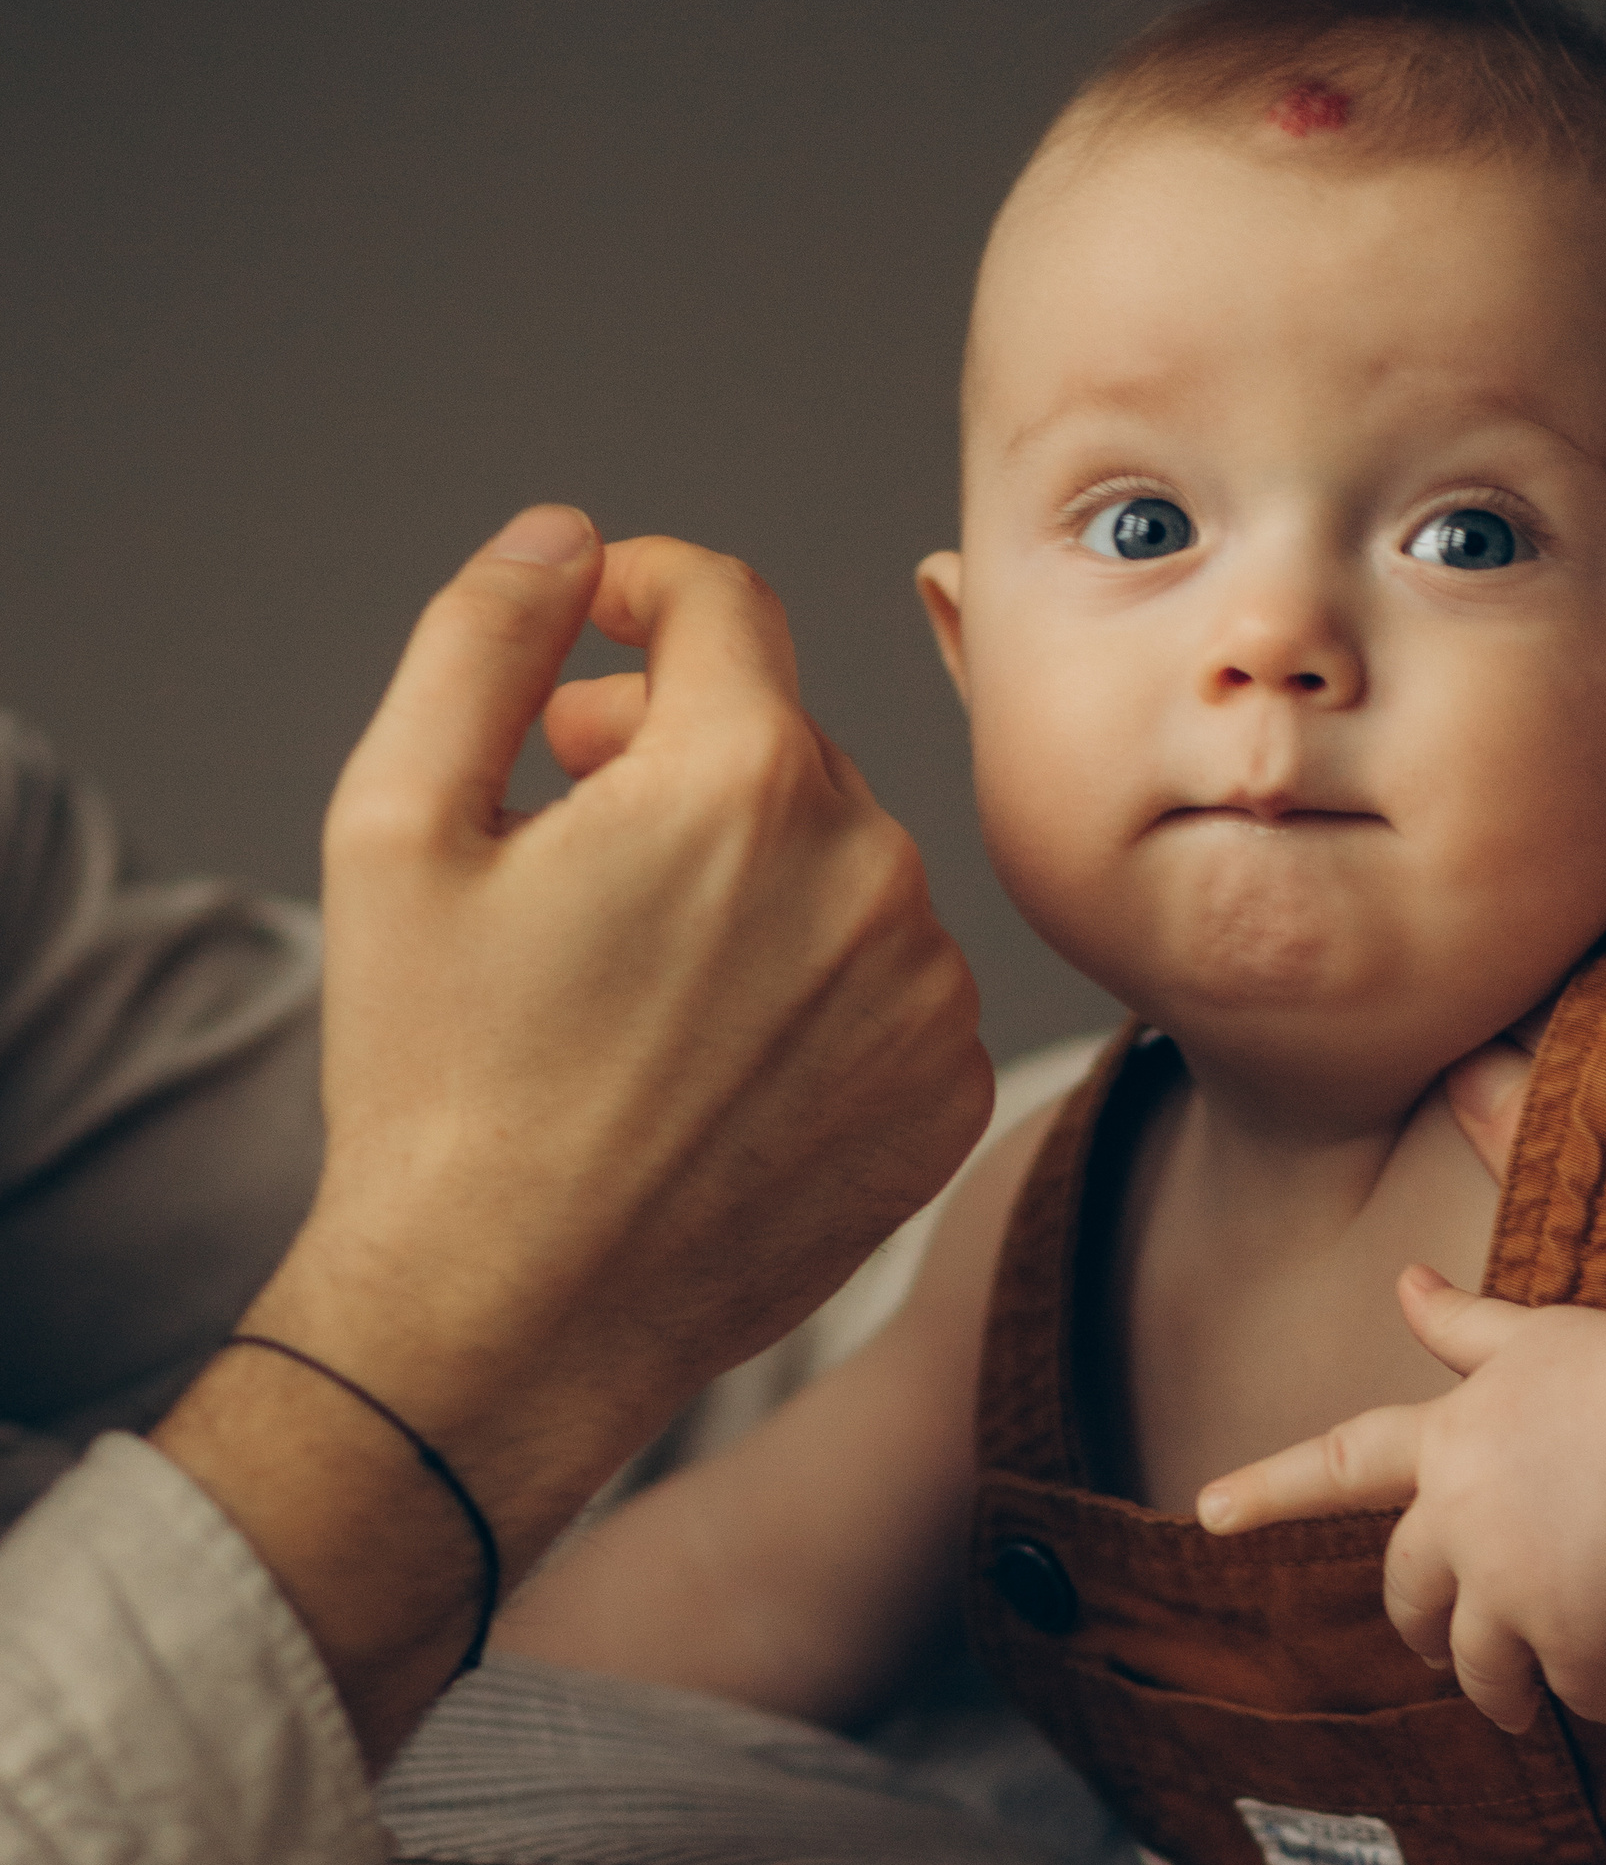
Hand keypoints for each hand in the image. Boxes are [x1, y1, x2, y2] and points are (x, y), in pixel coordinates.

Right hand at [159, 506, 991, 1759]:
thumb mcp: (397, 829)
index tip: (588, 632)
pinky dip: (815, 986)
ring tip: (633, 968)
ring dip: (749, 878)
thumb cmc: (435, 1084)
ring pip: (839, 864)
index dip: (640, 592)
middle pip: (779, 742)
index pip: (724, 602)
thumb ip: (484, 642)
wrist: (508, 1325)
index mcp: (745, 779)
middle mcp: (874, 867)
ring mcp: (927, 989)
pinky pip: (889, 981)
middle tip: (565, 818)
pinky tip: (715, 1054)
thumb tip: (565, 538)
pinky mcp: (948, 1092)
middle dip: (672, 751)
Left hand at [1196, 1264, 1605, 1733]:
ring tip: (1534, 1697)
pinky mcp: (1574, 1636)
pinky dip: (1598, 1701)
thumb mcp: (1540, 1333)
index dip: (1269, 1487)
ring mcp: (1512, 1582)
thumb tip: (1403, 1278)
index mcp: (1448, 1441)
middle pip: (1411, 1596)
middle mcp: (1461, 1517)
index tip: (1206, 1512)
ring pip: (1481, 1667)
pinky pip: (1572, 1694)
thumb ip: (1464, 1323)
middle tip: (1443, 1649)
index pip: (1340, 1464)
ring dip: (1504, 1689)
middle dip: (1425, 1628)